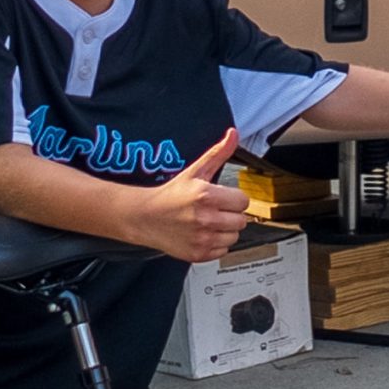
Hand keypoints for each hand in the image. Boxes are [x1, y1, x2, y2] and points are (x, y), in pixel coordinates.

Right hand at [137, 127, 248, 261]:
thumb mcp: (194, 171)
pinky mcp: (198, 254)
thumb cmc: (170, 194)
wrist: (144, 218)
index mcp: (207, 196)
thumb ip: (218, 153)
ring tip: (208, 222)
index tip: (221, 198)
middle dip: (230, 214)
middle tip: (213, 210)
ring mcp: (202, 239)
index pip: (243, 201)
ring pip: (234, 236)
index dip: (233, 198)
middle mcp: (206, 219)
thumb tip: (233, 134)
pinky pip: (223, 250)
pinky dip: (216, 244)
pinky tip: (202, 234)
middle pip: (241, 220)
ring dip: (225, 230)